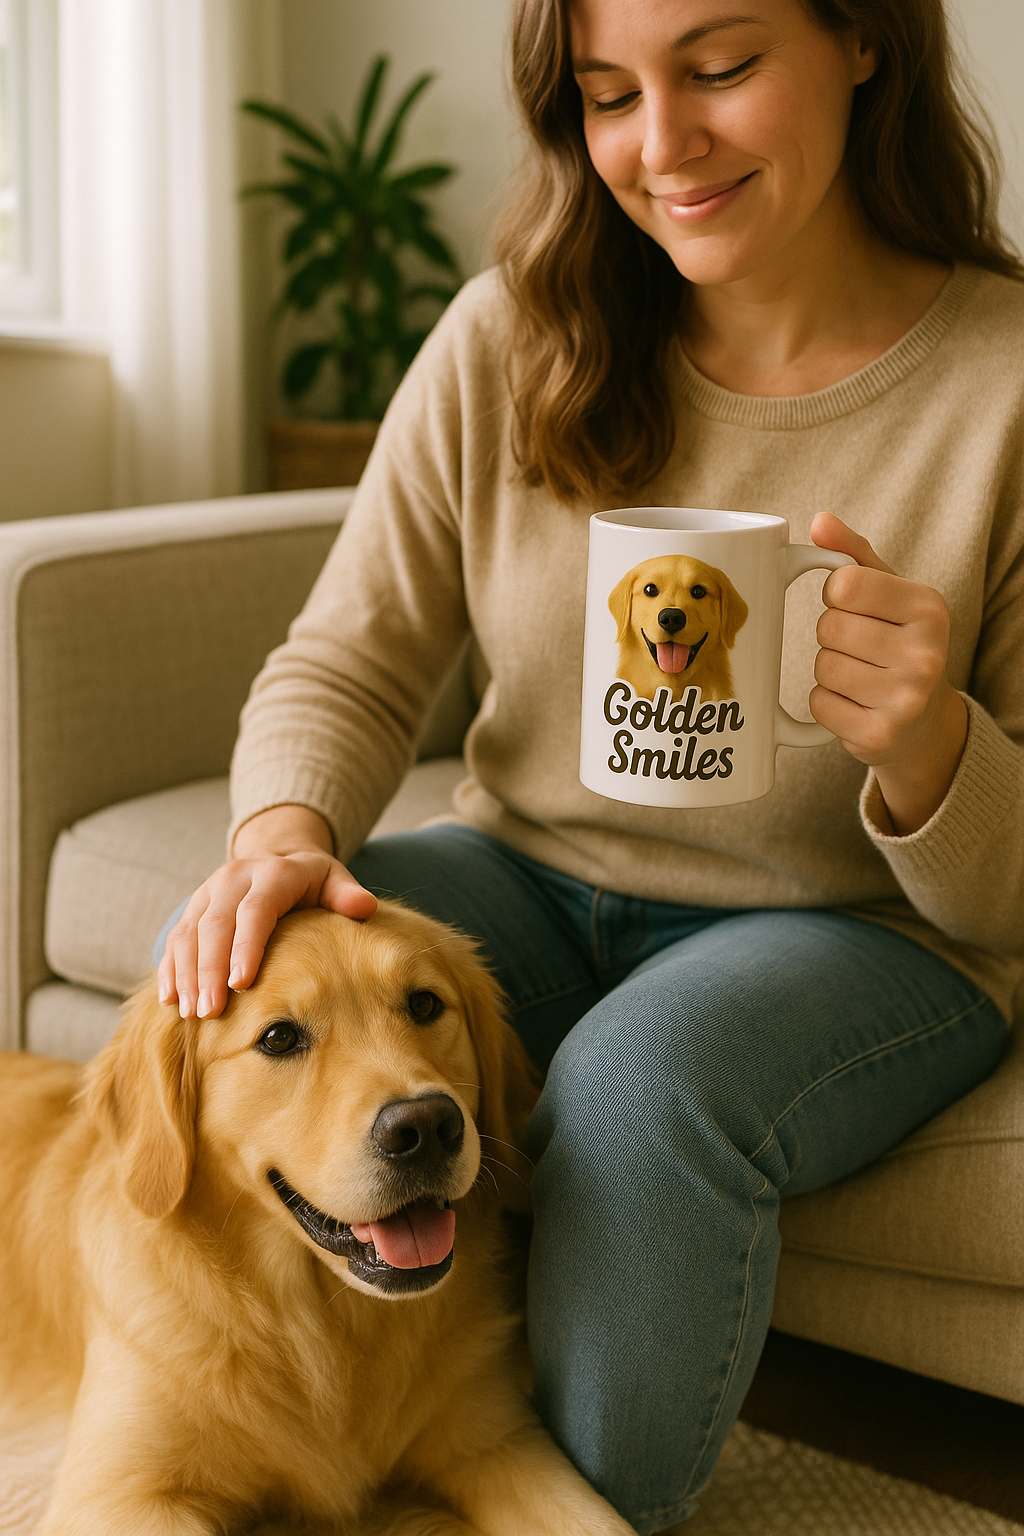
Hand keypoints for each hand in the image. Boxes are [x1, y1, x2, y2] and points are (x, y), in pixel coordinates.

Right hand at [157, 804, 376, 1019]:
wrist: (275, 857)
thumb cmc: (311, 881)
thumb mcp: (333, 879)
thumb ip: (346, 894)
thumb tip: (364, 906)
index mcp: (272, 873)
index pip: (255, 910)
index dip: (246, 946)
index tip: (241, 984)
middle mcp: (234, 879)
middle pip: (215, 925)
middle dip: (210, 970)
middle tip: (210, 1012)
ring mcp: (208, 893)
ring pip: (188, 933)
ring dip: (186, 974)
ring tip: (191, 1013)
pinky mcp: (192, 909)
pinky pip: (174, 939)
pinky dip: (170, 969)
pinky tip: (171, 999)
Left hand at [809, 513, 967, 835]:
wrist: (921, 722)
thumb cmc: (896, 642)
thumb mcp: (887, 592)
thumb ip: (851, 553)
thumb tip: (819, 521)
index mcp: (929, 609)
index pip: (844, 584)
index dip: (838, 595)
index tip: (856, 606)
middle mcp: (926, 654)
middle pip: (829, 628)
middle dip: (833, 635)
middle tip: (860, 647)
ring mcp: (906, 700)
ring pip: (822, 667)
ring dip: (828, 670)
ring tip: (859, 675)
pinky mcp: (879, 736)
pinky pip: (819, 704)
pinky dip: (826, 703)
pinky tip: (855, 702)